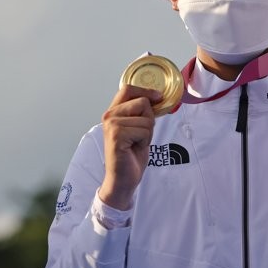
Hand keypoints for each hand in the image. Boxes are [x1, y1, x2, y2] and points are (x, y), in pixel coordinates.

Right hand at [97, 84, 161, 209]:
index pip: (128, 88)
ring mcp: (111, 125)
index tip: (158, 97)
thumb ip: (142, 112)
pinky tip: (134, 148)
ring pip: (146, 119)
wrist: (123, 178)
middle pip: (142, 102)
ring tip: (136, 144)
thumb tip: (157, 97)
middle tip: (140, 136)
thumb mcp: (138, 128)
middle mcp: (109, 116)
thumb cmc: (131, 155)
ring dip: (147, 134)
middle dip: (149, 120)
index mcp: (113, 112)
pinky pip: (144, 130)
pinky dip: (145, 141)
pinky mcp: (116, 135)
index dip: (145, 91)